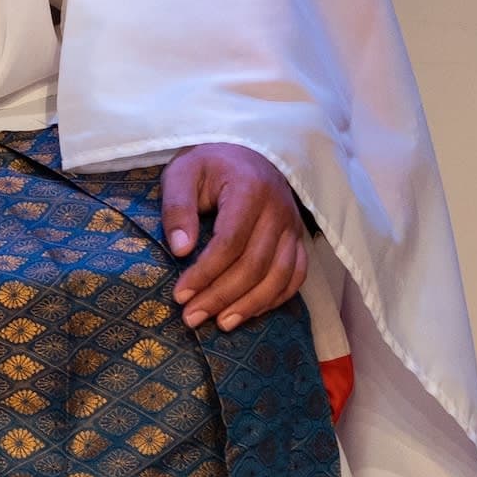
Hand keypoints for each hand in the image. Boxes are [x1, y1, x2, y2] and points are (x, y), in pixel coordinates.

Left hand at [162, 143, 307, 331]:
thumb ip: (178, 206)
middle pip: (255, 265)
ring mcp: (293, 227)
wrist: (247, 153)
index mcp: (249, 190)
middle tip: (191, 317)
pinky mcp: (299, 239)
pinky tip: (250, 312)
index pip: (230, 242)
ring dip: (250, 305)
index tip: (181, 294)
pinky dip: (275, 299)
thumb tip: (180, 250)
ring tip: (220, 323)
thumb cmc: (209, 164)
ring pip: (279, 276)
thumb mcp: (182, 172)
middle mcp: (278, 211)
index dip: (206, 272)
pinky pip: (296, 277)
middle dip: (222, 296)